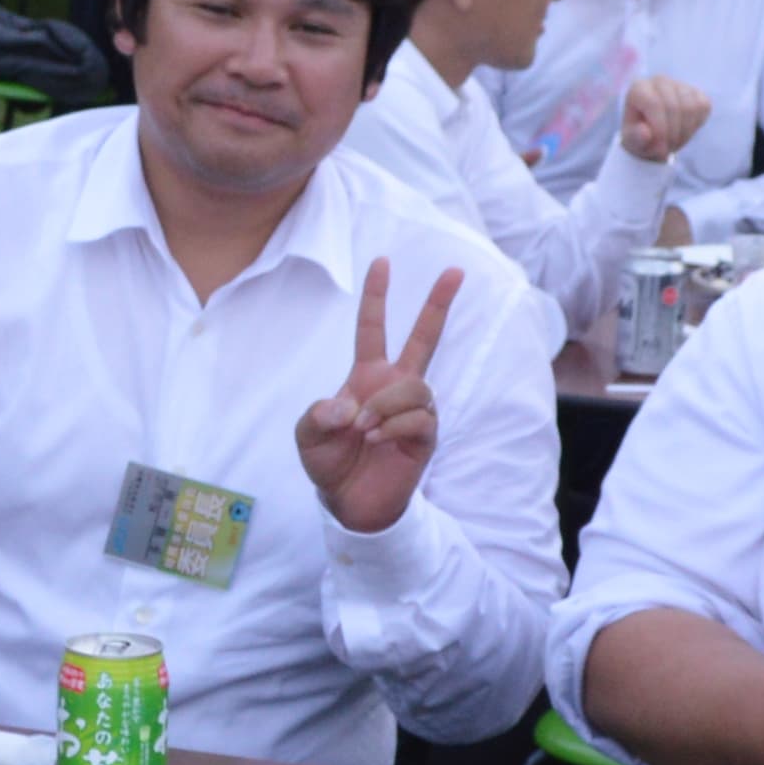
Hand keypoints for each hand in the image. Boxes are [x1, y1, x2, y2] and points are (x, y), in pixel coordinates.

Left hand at [292, 261, 461, 535]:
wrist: (349, 503)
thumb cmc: (330, 463)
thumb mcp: (308, 436)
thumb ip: (317, 415)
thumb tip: (345, 406)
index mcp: (367, 376)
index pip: (374, 328)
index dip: (377, 296)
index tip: (381, 261)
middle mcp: (396, 386)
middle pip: (425, 338)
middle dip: (438, 304)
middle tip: (456, 270)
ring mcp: (414, 410)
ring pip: (416, 387)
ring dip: (386, 406)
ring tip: (365, 428)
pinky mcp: (425, 436)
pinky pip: (419, 418)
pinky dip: (394, 426)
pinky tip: (377, 439)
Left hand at [620, 72, 712, 163]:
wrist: (654, 135)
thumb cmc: (640, 137)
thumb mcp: (633, 142)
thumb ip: (636, 139)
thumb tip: (645, 133)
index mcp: (639, 89)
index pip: (654, 104)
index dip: (660, 129)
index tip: (660, 150)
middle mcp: (659, 81)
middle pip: (674, 107)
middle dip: (673, 134)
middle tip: (667, 149)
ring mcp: (679, 85)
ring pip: (691, 107)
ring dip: (685, 132)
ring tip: (674, 141)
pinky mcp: (696, 92)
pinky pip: (703, 107)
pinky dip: (696, 125)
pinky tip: (683, 131)